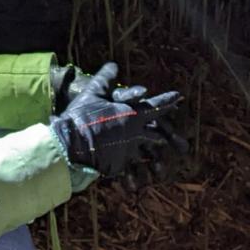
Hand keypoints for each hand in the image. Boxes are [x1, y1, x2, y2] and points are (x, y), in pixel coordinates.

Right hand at [48, 62, 182, 178]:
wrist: (70, 144)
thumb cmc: (83, 116)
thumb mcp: (93, 93)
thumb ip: (105, 80)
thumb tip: (113, 65)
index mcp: (132, 114)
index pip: (155, 106)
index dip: (167, 100)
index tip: (178, 96)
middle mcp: (134, 133)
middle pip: (154, 134)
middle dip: (162, 134)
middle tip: (170, 135)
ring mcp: (128, 151)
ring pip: (144, 155)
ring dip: (152, 160)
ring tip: (158, 166)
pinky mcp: (118, 166)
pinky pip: (128, 171)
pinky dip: (132, 177)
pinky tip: (134, 183)